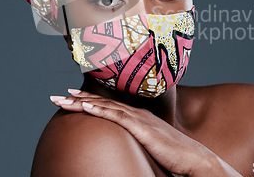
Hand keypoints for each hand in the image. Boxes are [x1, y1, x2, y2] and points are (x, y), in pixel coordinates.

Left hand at [50, 89, 240, 176]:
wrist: (195, 158)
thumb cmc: (175, 155)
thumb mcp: (152, 144)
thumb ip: (139, 139)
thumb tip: (126, 145)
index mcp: (138, 116)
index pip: (109, 105)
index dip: (89, 99)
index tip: (72, 96)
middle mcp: (137, 113)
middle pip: (102, 102)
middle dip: (78, 98)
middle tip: (58, 94)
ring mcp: (139, 119)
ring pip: (105, 106)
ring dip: (82, 101)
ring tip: (63, 97)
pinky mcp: (142, 128)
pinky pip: (117, 117)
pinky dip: (99, 110)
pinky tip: (85, 106)